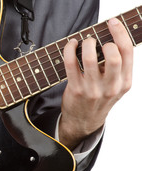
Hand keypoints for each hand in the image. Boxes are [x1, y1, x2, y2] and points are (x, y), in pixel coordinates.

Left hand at [59, 18, 132, 149]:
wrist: (83, 121)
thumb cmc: (100, 98)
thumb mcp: (116, 86)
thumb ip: (117, 68)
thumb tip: (111, 38)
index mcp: (125, 82)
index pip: (127, 52)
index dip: (120, 33)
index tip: (112, 23)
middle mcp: (110, 87)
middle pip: (113, 55)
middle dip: (104, 40)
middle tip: (96, 39)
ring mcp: (92, 89)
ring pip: (90, 58)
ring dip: (86, 44)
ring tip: (84, 42)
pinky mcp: (75, 89)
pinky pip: (71, 64)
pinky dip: (69, 50)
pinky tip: (71, 45)